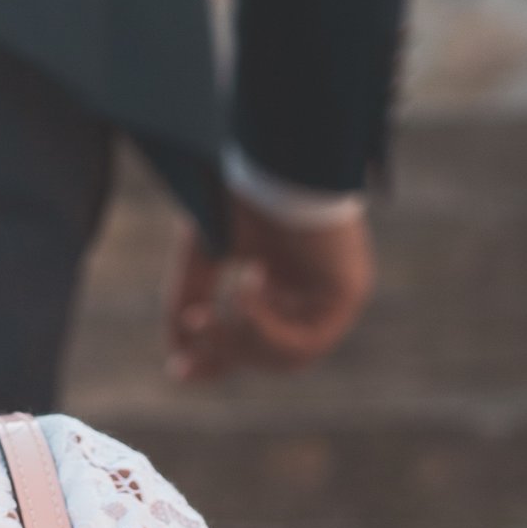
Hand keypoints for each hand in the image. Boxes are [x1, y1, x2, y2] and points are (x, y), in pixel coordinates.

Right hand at [167, 196, 375, 382]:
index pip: (256, 344)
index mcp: (285, 286)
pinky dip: (265, 322)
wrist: (273, 159)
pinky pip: (303, 341)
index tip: (177, 368)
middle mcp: (315, 296)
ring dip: (241, 339)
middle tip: (192, 323)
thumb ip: (189, 300)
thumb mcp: (204, 256)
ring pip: (287, 358)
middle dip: (225, 349)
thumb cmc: (241, 195)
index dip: (218, 361)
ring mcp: (336, 297)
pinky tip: (248, 280)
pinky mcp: (349, 294)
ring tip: (210, 308)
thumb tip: (177, 354)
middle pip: (270, 357)